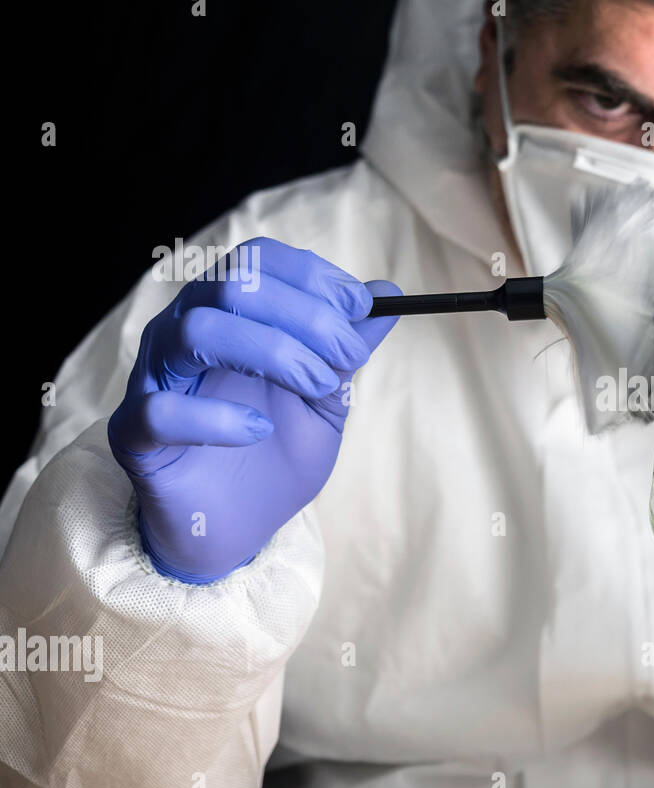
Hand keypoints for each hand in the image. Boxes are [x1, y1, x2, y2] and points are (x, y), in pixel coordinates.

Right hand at [107, 237, 400, 582]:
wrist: (240, 526)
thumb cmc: (276, 452)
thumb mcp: (327, 398)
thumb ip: (347, 349)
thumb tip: (387, 294)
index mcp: (227, 314)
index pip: (258, 261)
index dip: (313, 277)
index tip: (360, 307)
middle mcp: (183, 331)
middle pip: (233, 284)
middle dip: (305, 315)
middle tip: (348, 357)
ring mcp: (153, 379)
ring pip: (198, 329)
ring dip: (272, 353)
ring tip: (313, 388)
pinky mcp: (133, 434)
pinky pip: (161, 411)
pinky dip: (219, 418)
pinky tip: (258, 430)